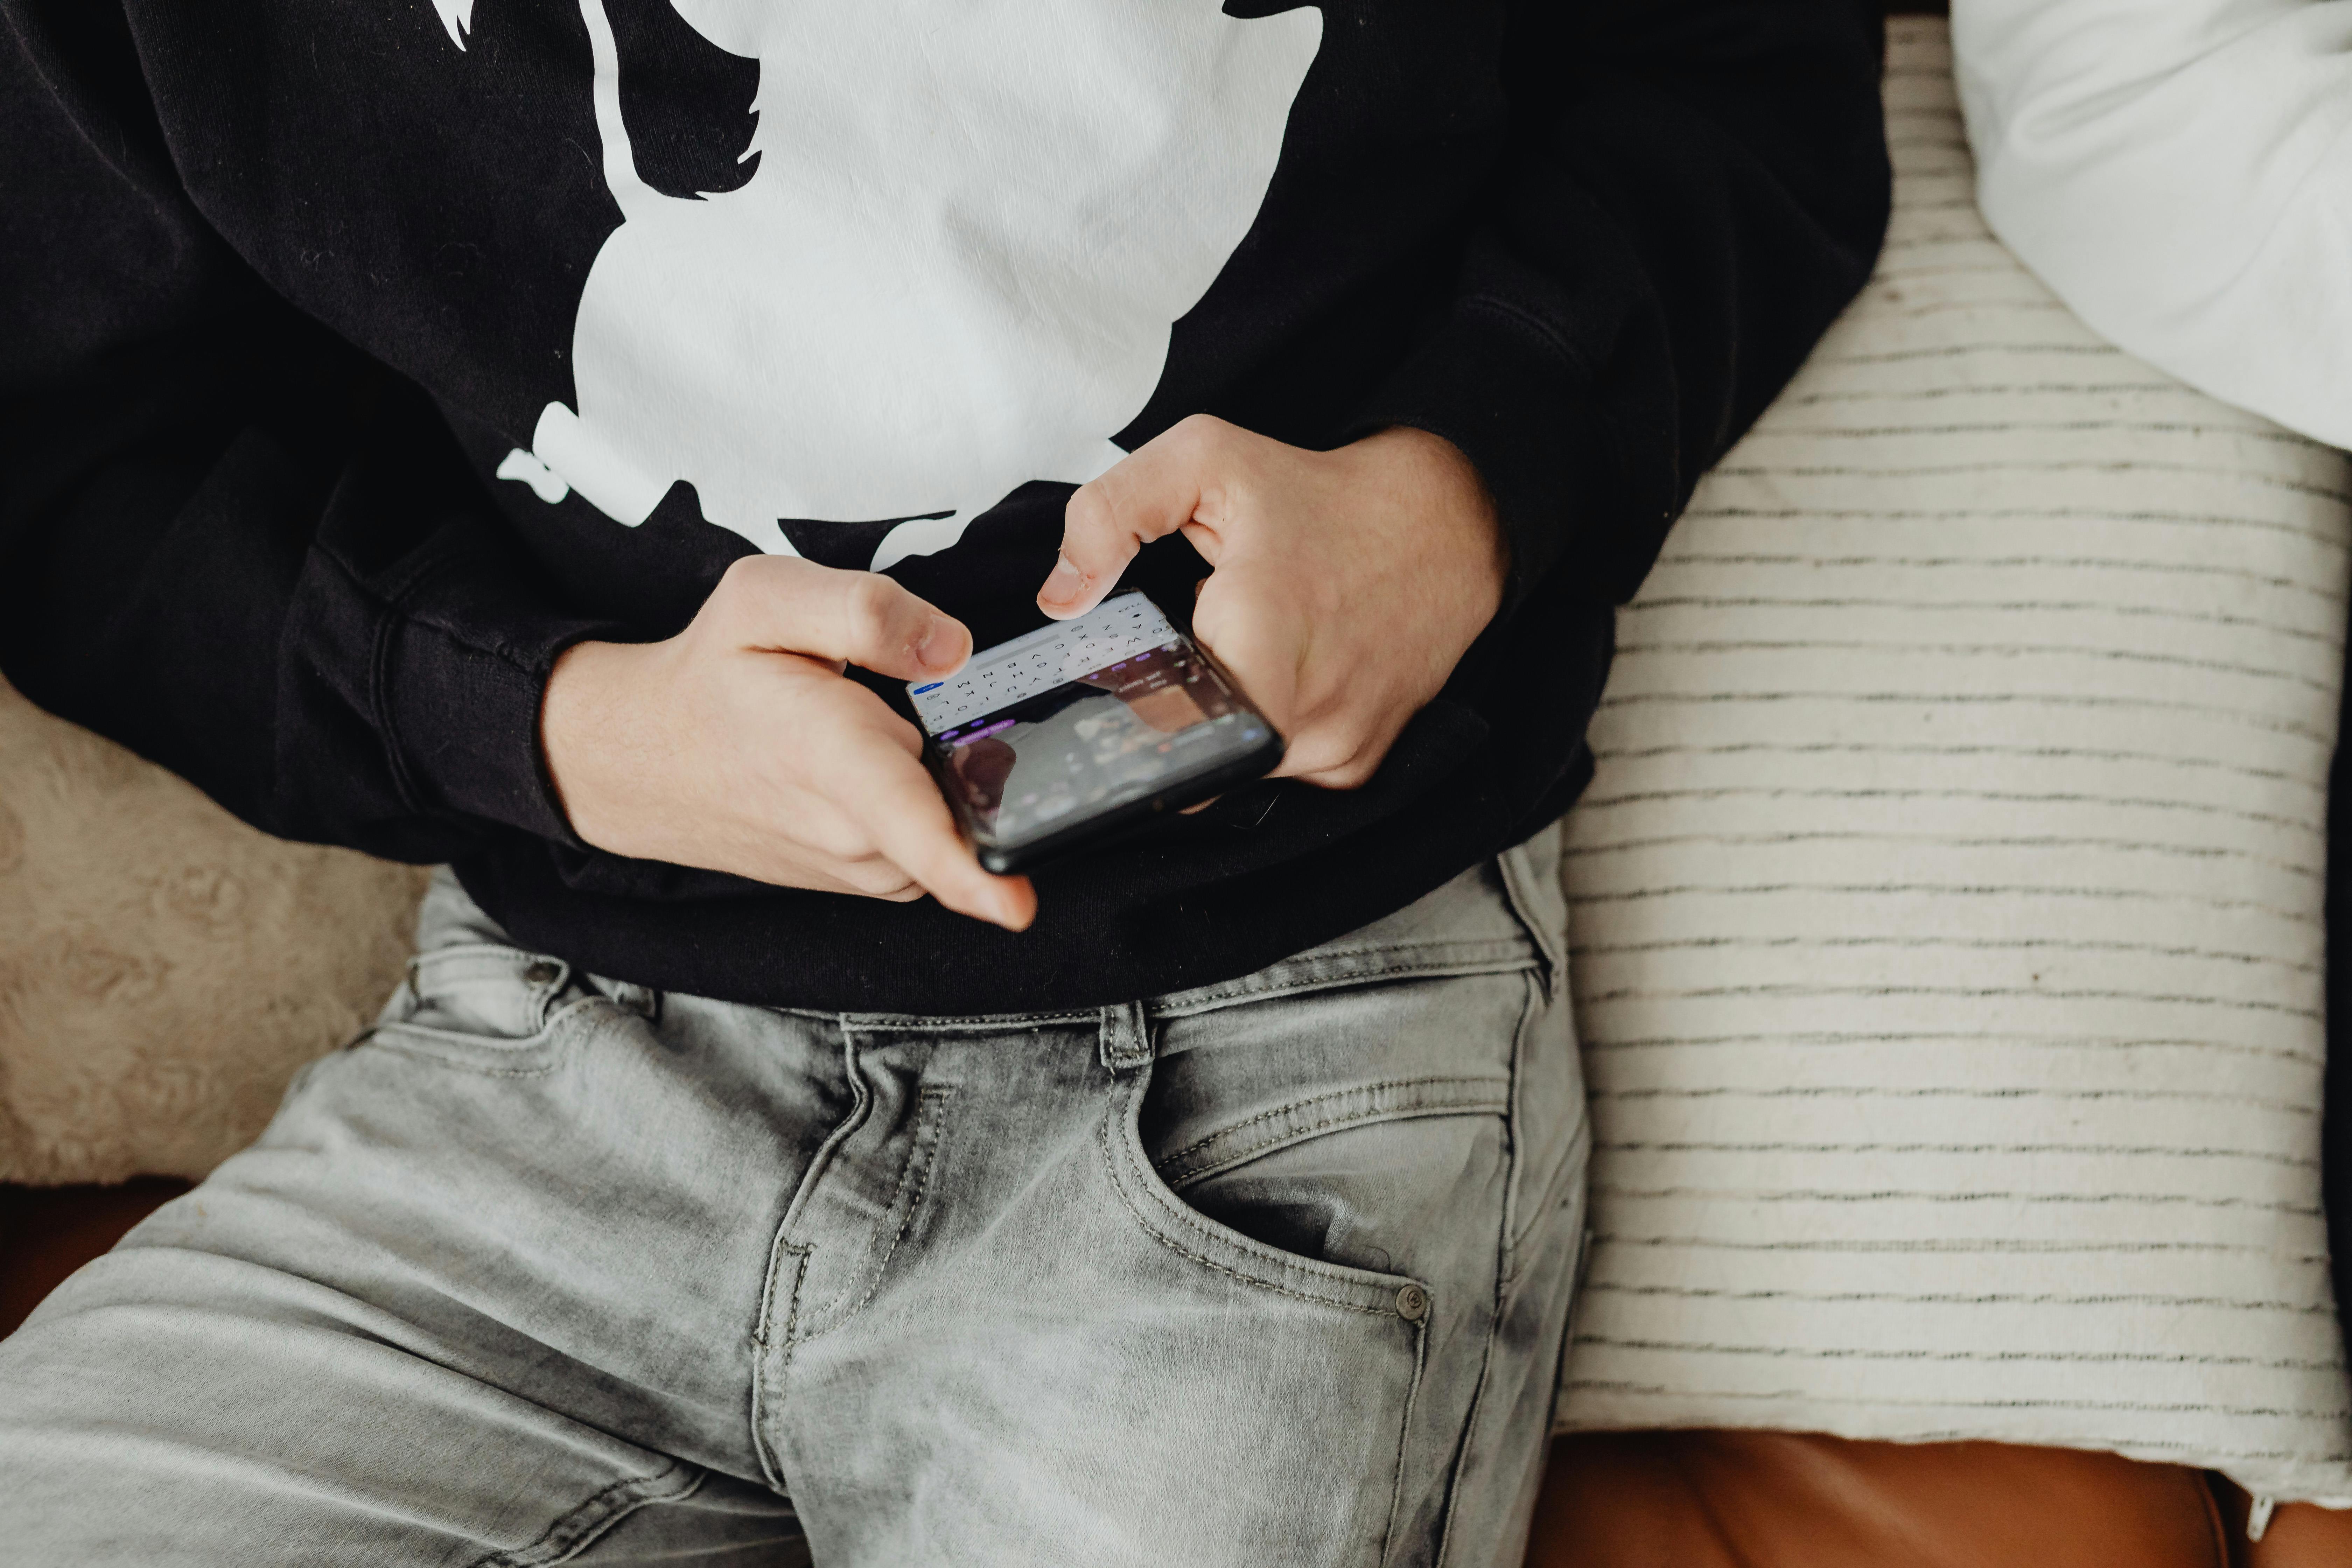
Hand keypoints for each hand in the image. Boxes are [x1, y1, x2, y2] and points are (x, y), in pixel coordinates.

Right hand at [541, 556, 1035, 929]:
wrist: (647, 756)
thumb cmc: (713, 676)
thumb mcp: (768, 598)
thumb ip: (867, 610)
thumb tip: (951, 648)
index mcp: (830, 756)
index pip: (908, 826)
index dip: (969, 872)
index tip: (1017, 906)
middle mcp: (847, 830)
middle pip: (961, 809)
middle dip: (973, 760)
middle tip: (914, 708)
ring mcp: (856, 866)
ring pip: (947, 829)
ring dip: (940, 787)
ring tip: (876, 732)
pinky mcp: (863, 879)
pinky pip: (925, 849)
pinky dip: (923, 811)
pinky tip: (881, 769)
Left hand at [1039, 417, 1505, 787]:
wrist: (1445, 526)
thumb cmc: (1323, 498)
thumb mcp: (1205, 460)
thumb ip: (1112, 514)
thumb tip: (1062, 595)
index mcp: (1259, 645)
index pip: (1152, 728)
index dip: (1126, 705)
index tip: (1127, 676)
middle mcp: (1304, 717)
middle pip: (1188, 754)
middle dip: (1172, 709)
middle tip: (1186, 651)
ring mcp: (1335, 751)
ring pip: (1232, 768)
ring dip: (1218, 721)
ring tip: (1239, 655)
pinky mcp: (1356, 766)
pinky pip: (1279, 770)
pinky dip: (1263, 733)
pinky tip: (1279, 678)